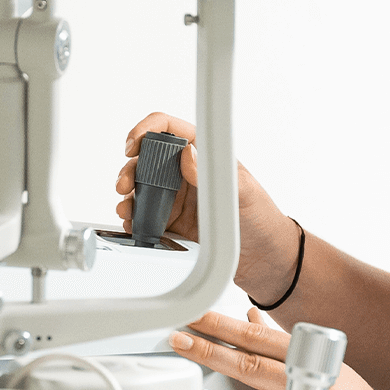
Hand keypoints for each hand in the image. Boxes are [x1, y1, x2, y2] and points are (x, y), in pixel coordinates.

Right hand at [113, 112, 295, 296]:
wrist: (265, 260)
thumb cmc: (262, 219)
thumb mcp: (242, 191)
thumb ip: (213, 173)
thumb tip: (186, 153)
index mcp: (204, 155)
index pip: (169, 129)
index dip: (147, 130)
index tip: (133, 144)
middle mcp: (187, 173)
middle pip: (147, 160)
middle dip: (130, 169)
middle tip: (125, 184)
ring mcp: (177, 198)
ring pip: (141, 188)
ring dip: (128, 196)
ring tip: (126, 208)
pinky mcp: (172, 224)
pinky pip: (145, 216)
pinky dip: (133, 219)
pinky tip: (133, 224)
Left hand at [169, 308, 389, 389]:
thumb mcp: (325, 360)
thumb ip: (285, 343)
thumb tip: (251, 320)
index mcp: (308, 357)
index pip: (256, 336)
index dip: (222, 325)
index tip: (196, 316)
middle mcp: (302, 382)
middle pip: (246, 364)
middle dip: (208, 350)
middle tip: (178, 339)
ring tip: (189, 386)